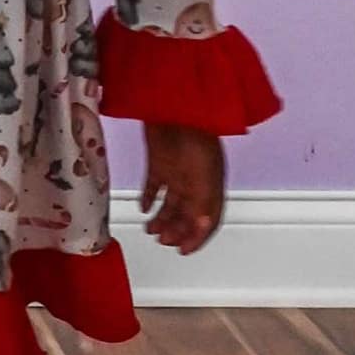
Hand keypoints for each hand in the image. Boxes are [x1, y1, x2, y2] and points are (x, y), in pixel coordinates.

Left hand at [140, 121, 223, 253]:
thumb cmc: (196, 134)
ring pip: (170, 203)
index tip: (184, 251)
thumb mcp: (205, 174)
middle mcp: (195, 181)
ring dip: (162, 219)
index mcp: (210, 186)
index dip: (197, 238)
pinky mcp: (158, 161)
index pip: (207, 219)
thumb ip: (204, 203)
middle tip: (163, 241)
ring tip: (151, 230)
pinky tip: (143, 208)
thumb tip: (201, 228)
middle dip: (176, 230)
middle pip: (187, 214)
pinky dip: (149, 198)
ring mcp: (176, 171)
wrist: (176, 104)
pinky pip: (154, 185)